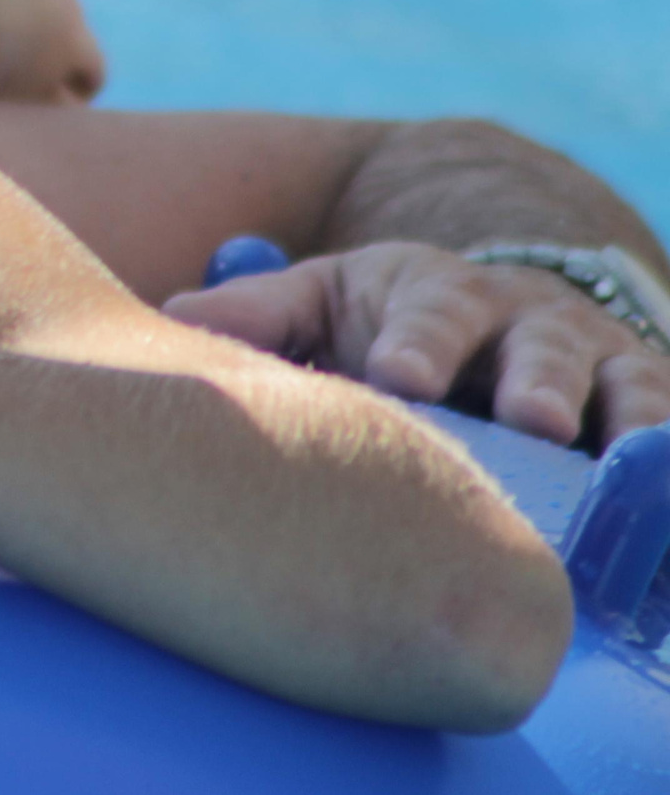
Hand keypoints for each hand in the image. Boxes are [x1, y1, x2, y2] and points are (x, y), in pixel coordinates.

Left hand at [163, 242, 669, 447]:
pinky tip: (664, 504)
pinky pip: (669, 430)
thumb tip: (173, 317)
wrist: (492, 307)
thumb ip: (259, 313)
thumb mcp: (322, 301)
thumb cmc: (386, 320)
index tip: (398, 376)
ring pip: (622, 384)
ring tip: (615, 454)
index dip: (416, 342)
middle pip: (535, 346)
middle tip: (524, 417)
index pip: (427, 311)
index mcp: (435, 291)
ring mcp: (598, 363)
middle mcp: (527, 320)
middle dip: (531, 380)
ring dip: (621, 418)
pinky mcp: (646, 405)